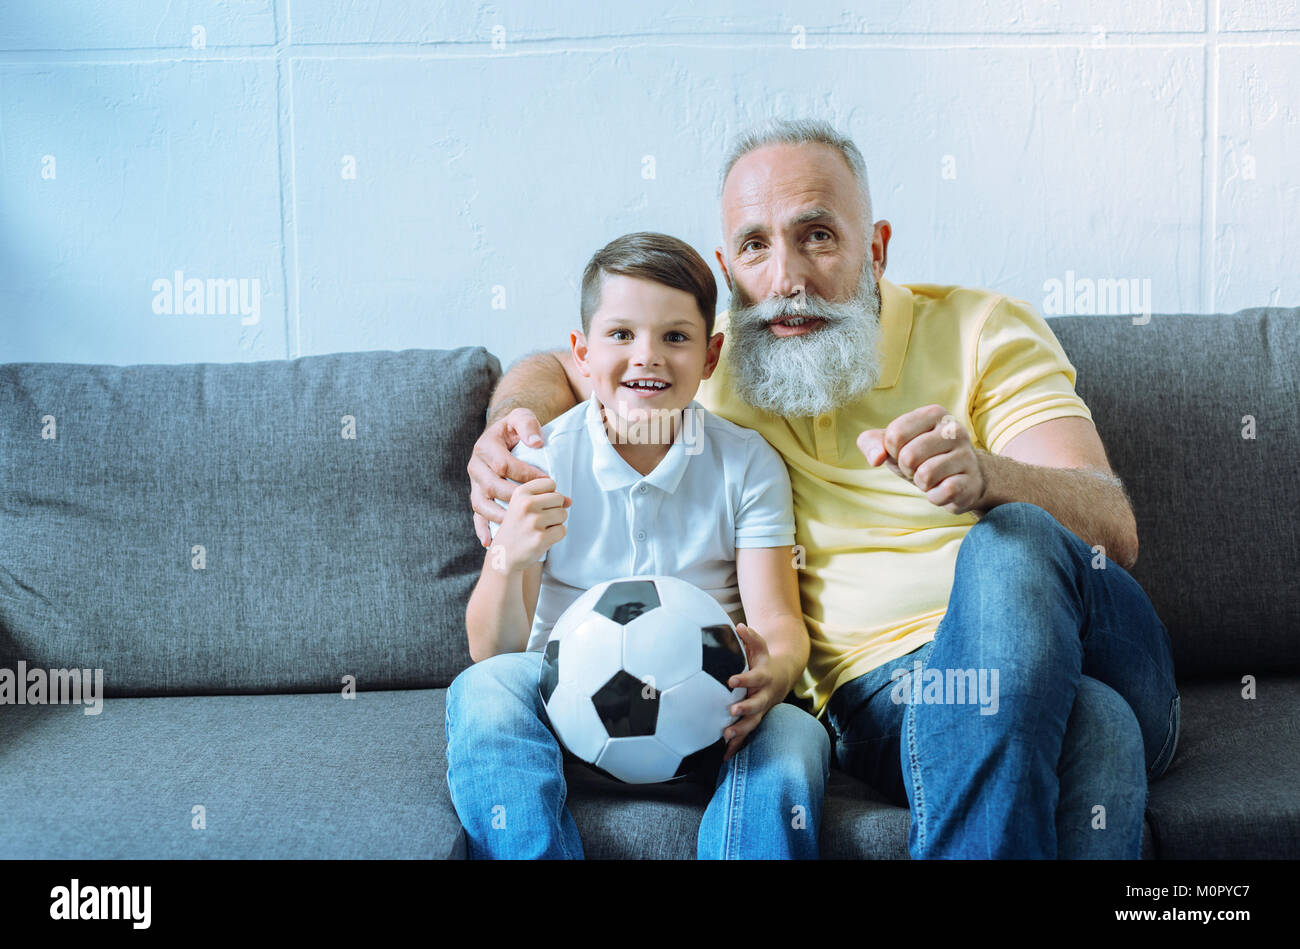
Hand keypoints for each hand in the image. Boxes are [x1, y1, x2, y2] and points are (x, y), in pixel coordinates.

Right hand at [468, 408, 552, 546]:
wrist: (500, 436)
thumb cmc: (515, 428)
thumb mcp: (521, 417)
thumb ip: (528, 425)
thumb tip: (536, 443)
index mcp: (485, 447)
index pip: (504, 465)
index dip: (527, 475)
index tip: (549, 482)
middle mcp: (475, 466)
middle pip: (493, 487)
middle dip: (518, 499)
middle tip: (542, 506)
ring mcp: (474, 484)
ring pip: (481, 504)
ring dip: (499, 517)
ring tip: (518, 525)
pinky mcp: (476, 496)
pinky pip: (476, 515)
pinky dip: (481, 529)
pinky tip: (488, 542)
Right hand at [491, 477, 570, 570]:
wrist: (504, 555)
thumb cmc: (517, 528)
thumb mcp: (523, 506)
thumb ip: (547, 498)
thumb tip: (569, 501)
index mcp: (520, 493)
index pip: (550, 483)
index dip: (549, 495)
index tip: (538, 505)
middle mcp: (526, 505)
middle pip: (559, 498)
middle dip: (554, 509)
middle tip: (540, 520)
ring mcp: (533, 522)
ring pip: (563, 514)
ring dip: (556, 523)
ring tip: (541, 529)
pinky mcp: (541, 538)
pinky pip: (562, 530)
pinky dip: (556, 535)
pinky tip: (543, 538)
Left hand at [720, 623, 786, 761]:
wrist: (780, 678)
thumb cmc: (763, 661)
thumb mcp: (760, 647)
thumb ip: (750, 637)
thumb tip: (739, 625)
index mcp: (763, 678)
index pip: (754, 678)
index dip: (744, 679)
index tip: (730, 680)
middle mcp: (764, 696)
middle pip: (756, 705)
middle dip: (745, 709)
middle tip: (731, 712)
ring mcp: (760, 710)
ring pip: (752, 723)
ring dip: (741, 731)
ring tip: (726, 737)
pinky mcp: (755, 721)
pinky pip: (747, 736)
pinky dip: (736, 747)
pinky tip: (724, 758)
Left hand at [857, 404, 986, 514]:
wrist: (963, 478)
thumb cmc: (922, 456)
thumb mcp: (893, 445)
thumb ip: (871, 442)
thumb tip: (876, 458)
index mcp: (934, 414)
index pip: (895, 434)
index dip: (892, 451)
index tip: (905, 451)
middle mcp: (954, 430)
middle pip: (908, 456)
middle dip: (906, 468)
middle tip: (919, 467)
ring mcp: (967, 455)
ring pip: (925, 475)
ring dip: (921, 483)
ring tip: (932, 477)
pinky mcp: (971, 481)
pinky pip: (940, 494)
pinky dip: (934, 497)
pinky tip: (943, 489)